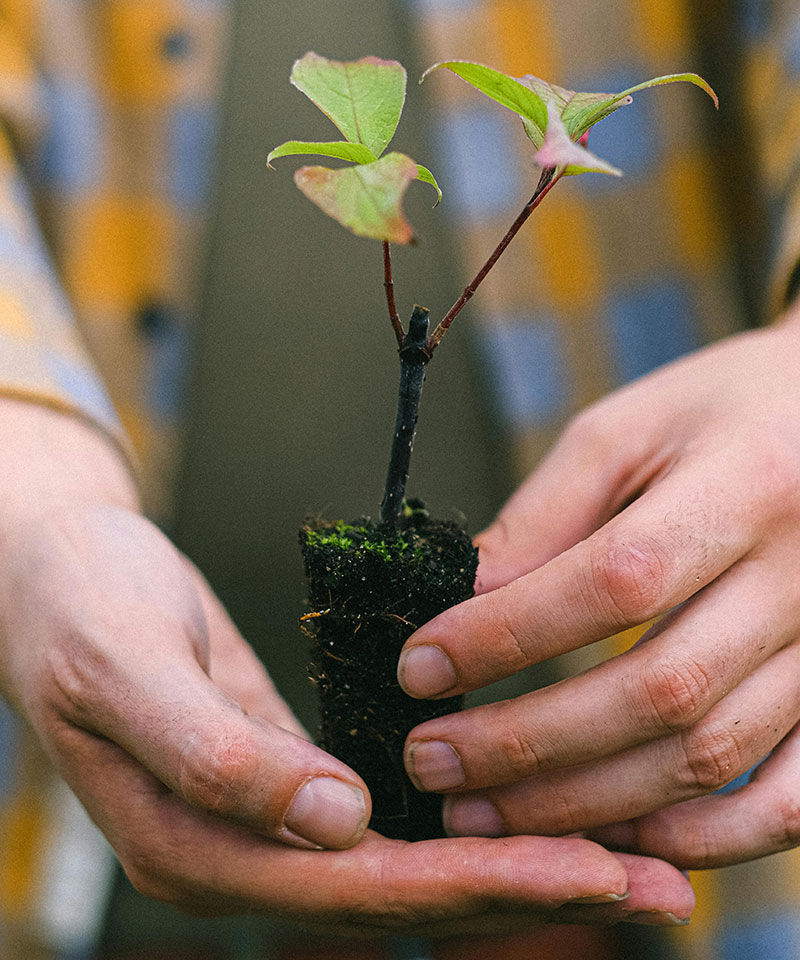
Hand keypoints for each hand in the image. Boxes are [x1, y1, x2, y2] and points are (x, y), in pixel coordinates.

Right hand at [0, 400, 693, 929]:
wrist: (61, 575)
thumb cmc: (80, 610)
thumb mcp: (126, 668)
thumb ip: (216, 754)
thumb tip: (336, 823)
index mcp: (195, 847)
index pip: (359, 887)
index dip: (480, 885)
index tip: (593, 871)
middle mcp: (244, 856)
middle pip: (405, 897)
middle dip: (533, 890)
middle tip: (659, 886)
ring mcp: (272, 824)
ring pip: (413, 867)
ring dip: (522, 864)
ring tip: (634, 862)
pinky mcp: (295, 781)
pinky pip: (398, 821)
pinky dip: (477, 823)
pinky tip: (542, 811)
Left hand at [398, 309, 799, 870]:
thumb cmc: (723, 414)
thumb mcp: (629, 430)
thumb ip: (547, 515)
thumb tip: (466, 602)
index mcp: (745, 486)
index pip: (614, 583)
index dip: (507, 637)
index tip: (419, 668)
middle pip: (659, 690)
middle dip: (527, 743)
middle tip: (431, 760)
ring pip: (711, 756)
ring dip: (589, 803)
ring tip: (486, 813)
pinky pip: (792, 799)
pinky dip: (705, 838)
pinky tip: (618, 839)